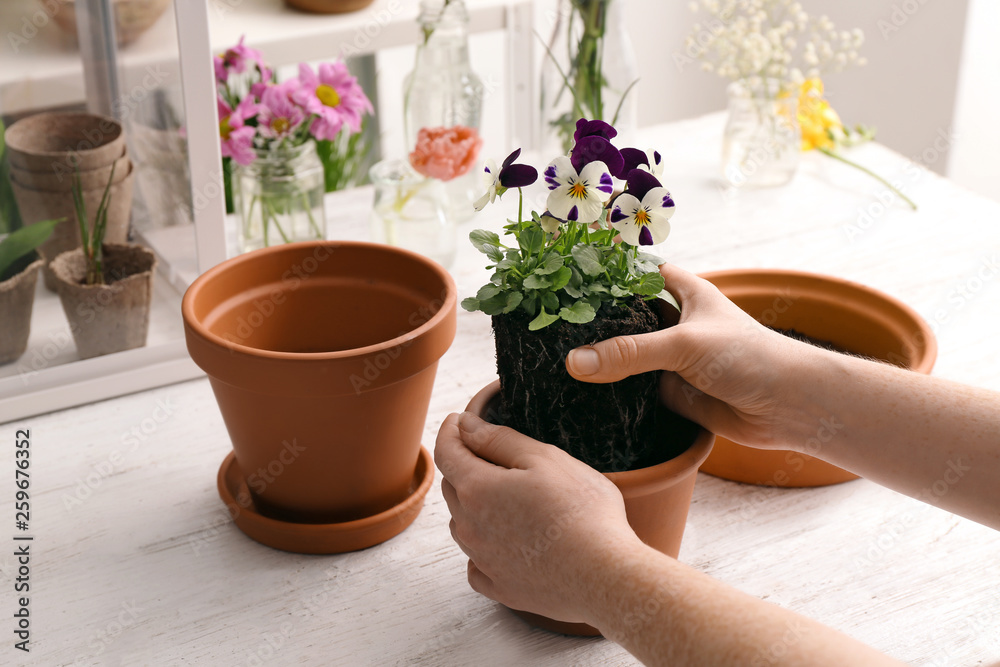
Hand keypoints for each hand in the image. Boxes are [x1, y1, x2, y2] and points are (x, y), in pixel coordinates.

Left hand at [434, 412, 642, 622]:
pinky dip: (483, 549)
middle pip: (453, 487)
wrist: (605, 576)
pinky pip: (478, 565)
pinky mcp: (501, 589)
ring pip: (463, 524)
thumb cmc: (581, 512)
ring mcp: (484, 561)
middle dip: (464, 466)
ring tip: (504, 498)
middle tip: (490, 454)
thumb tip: (465, 427)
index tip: (457, 421)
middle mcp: (470, 527)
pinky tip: (504, 543)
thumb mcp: (544, 458)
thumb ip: (499, 440)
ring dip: (474, 506)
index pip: (446, 453)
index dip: (450, 432)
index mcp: (477, 489)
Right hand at [565, 264, 812, 448]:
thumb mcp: (685, 344)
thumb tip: (574, 363)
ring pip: (624, 354)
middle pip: (624, 316)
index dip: (604, 271)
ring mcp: (671, 358)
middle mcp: (674, 322)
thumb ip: (629, 353)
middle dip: (592, 319)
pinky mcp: (670, 392)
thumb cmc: (750, 357)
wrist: (789, 407)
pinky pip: (631, 389)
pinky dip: (610, 391)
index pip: (635, 272)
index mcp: (684, 291)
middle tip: (546, 319)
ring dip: (599, 357)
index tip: (562, 274)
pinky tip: (577, 390)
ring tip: (550, 353)